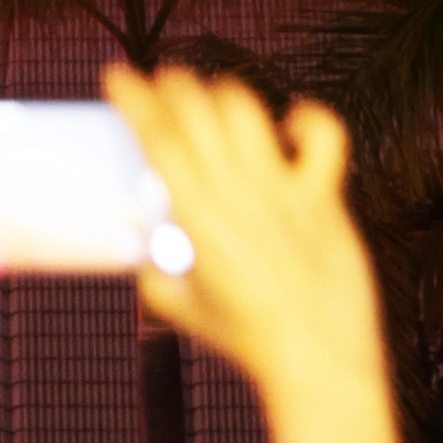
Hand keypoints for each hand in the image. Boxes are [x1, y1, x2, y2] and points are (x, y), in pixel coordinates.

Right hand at [100, 67, 400, 442]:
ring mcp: (283, 190)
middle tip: (161, 87)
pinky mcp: (323, 199)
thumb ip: (155, 275)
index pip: (156, 131)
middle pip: (196, 105)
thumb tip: (137, 251)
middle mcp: (237, 190)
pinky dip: (307, 119)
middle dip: (171, 83)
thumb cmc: (252, 342)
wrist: (318, 366)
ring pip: (245, 108)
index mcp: (196, 214)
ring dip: (221, 94)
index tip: (117, 77)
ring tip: (213, 102)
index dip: (132, 94)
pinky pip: (324, 137)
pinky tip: (291, 127)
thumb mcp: (184, 309)